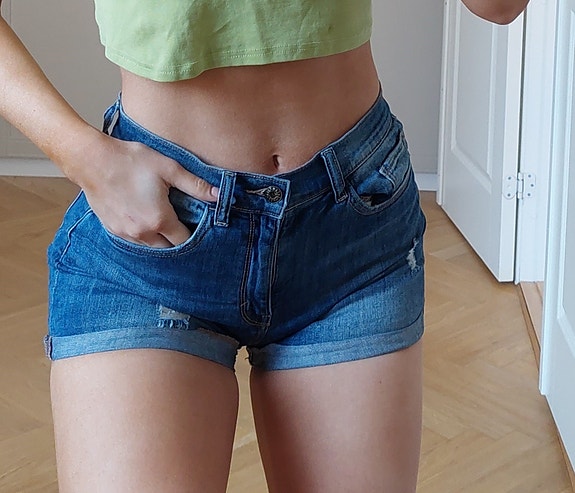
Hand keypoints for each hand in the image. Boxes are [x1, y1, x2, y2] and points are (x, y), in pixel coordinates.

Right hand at [76, 134, 217, 247]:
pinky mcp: (113, 230)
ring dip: (161, 239)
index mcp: (160, 220)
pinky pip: (135, 241)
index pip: (184, 240)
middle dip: (178, 239)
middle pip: (169, 248)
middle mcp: (143, 232)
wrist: (91, 159)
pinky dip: (144, 235)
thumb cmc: (131, 160)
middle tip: (183, 223)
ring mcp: (126, 234)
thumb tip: (219, 195)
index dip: (194, 234)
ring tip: (165, 222)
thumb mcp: (168, 168)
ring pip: (151, 247)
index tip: (198, 224)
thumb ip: (195, 185)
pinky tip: (146, 220)